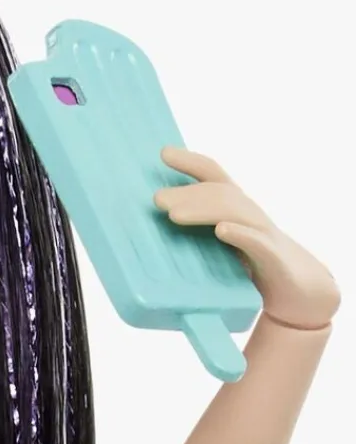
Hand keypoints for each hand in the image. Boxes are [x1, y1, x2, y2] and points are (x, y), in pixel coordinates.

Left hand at [153, 147, 340, 329]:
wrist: (298, 291)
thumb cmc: (253, 266)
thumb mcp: (222, 247)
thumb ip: (195, 239)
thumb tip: (146, 241)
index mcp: (236, 208)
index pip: (214, 176)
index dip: (191, 162)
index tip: (164, 153)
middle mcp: (250, 214)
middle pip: (219, 194)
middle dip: (188, 193)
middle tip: (157, 199)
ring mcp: (263, 234)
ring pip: (235, 212)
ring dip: (203, 210)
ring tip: (175, 215)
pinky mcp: (272, 257)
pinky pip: (257, 242)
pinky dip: (240, 234)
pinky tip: (222, 230)